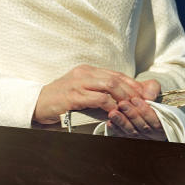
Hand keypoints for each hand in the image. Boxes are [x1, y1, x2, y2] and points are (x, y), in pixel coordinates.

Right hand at [33, 64, 152, 124]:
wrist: (38, 104)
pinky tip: (115, 113)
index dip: (133, 85)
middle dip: (132, 92)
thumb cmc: (62, 100)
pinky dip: (110, 106)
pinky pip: (98, 98)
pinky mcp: (73, 95)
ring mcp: (77, 82)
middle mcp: (83, 73)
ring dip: (123, 97)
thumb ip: (101, 92)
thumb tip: (122, 98)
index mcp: (87, 70)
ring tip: (131, 108)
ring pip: (109, 85)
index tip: (145, 97)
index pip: (116, 74)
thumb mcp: (83, 92)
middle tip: (143, 105)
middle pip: (115, 78)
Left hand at [107, 80, 166, 140]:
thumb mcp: (151, 88)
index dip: (145, 111)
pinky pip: (122, 135)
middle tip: (122, 104)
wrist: (134, 98)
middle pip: (144, 127)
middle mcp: (153, 132)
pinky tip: (109, 122)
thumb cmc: (144, 93)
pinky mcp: (128, 137)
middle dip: (133, 115)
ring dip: (122, 122)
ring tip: (113, 113)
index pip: (156, 121)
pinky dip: (116, 129)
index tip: (134, 99)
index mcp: (162, 122)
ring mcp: (141, 136)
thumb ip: (152, 89)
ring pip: (132, 132)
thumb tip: (148, 97)